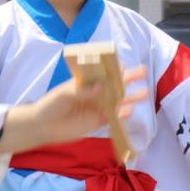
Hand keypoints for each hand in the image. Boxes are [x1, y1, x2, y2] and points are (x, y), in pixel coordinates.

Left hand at [0, 67, 148, 155]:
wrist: (44, 126)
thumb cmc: (51, 104)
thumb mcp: (65, 93)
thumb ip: (82, 91)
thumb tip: (100, 87)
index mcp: (86, 82)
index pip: (103, 72)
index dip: (113, 67)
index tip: (123, 64)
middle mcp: (95, 93)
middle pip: (115, 84)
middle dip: (129, 78)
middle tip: (143, 71)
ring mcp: (98, 107)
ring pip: (118, 101)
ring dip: (131, 96)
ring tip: (145, 92)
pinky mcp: (98, 122)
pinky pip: (114, 117)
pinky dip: (122, 114)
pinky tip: (130, 110)